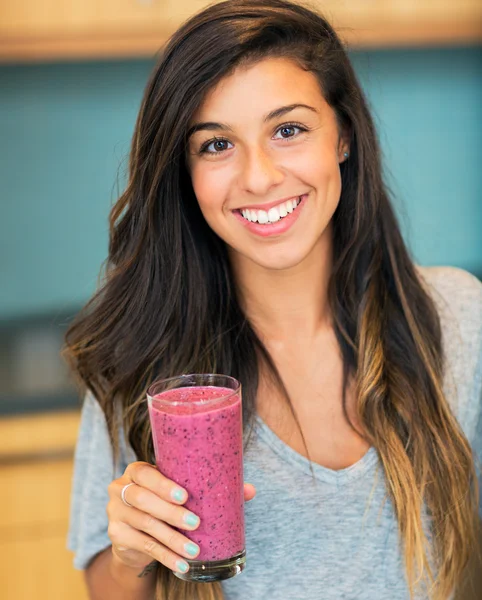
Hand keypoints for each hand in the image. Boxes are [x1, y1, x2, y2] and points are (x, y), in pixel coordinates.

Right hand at [107, 461, 255, 574]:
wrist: (136, 532)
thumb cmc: (164, 502)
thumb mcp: (179, 491)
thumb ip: (210, 487)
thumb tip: (249, 490)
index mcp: (137, 470)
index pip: (145, 473)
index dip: (163, 484)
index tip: (185, 496)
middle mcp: (120, 488)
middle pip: (143, 499)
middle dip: (171, 513)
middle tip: (196, 523)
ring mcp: (115, 512)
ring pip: (145, 525)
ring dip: (172, 539)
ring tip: (194, 550)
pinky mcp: (116, 536)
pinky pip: (143, 546)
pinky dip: (165, 556)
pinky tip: (181, 564)